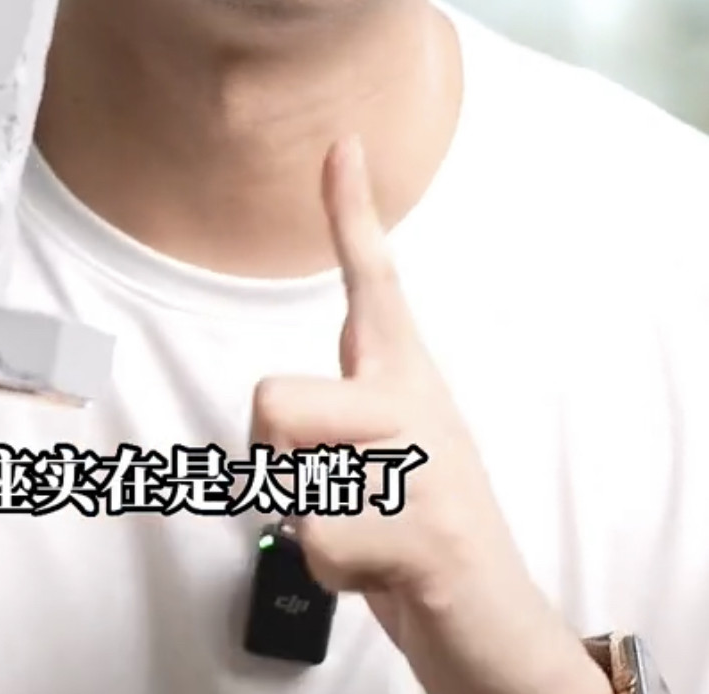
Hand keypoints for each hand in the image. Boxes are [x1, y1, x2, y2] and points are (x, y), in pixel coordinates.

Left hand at [250, 137, 607, 693]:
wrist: (494, 623)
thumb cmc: (419, 522)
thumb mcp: (380, 449)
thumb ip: (334, 409)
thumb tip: (272, 407)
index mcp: (401, 375)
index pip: (373, 277)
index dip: (350, 209)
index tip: (340, 141)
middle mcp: (413, 402)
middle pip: (271, 400)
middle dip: (270, 458)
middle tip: (324, 487)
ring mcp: (424, 465)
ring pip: (288, 482)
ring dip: (307, 522)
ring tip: (367, 530)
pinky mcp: (426, 531)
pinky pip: (314, 543)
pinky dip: (330, 571)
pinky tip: (384, 568)